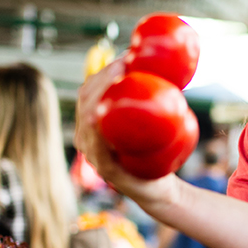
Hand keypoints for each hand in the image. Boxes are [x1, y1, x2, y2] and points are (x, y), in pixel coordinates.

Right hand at [74, 57, 181, 213]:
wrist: (160, 189)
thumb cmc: (155, 153)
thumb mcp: (146, 124)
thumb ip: (144, 101)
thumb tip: (162, 66)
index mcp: (92, 125)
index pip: (87, 92)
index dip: (102, 72)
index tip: (124, 57)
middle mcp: (87, 139)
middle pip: (86, 102)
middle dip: (102, 78)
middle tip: (126, 64)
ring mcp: (95, 155)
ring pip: (89, 120)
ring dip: (99, 96)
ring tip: (119, 79)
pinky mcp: (108, 170)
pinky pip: (98, 148)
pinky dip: (98, 131)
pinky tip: (99, 117)